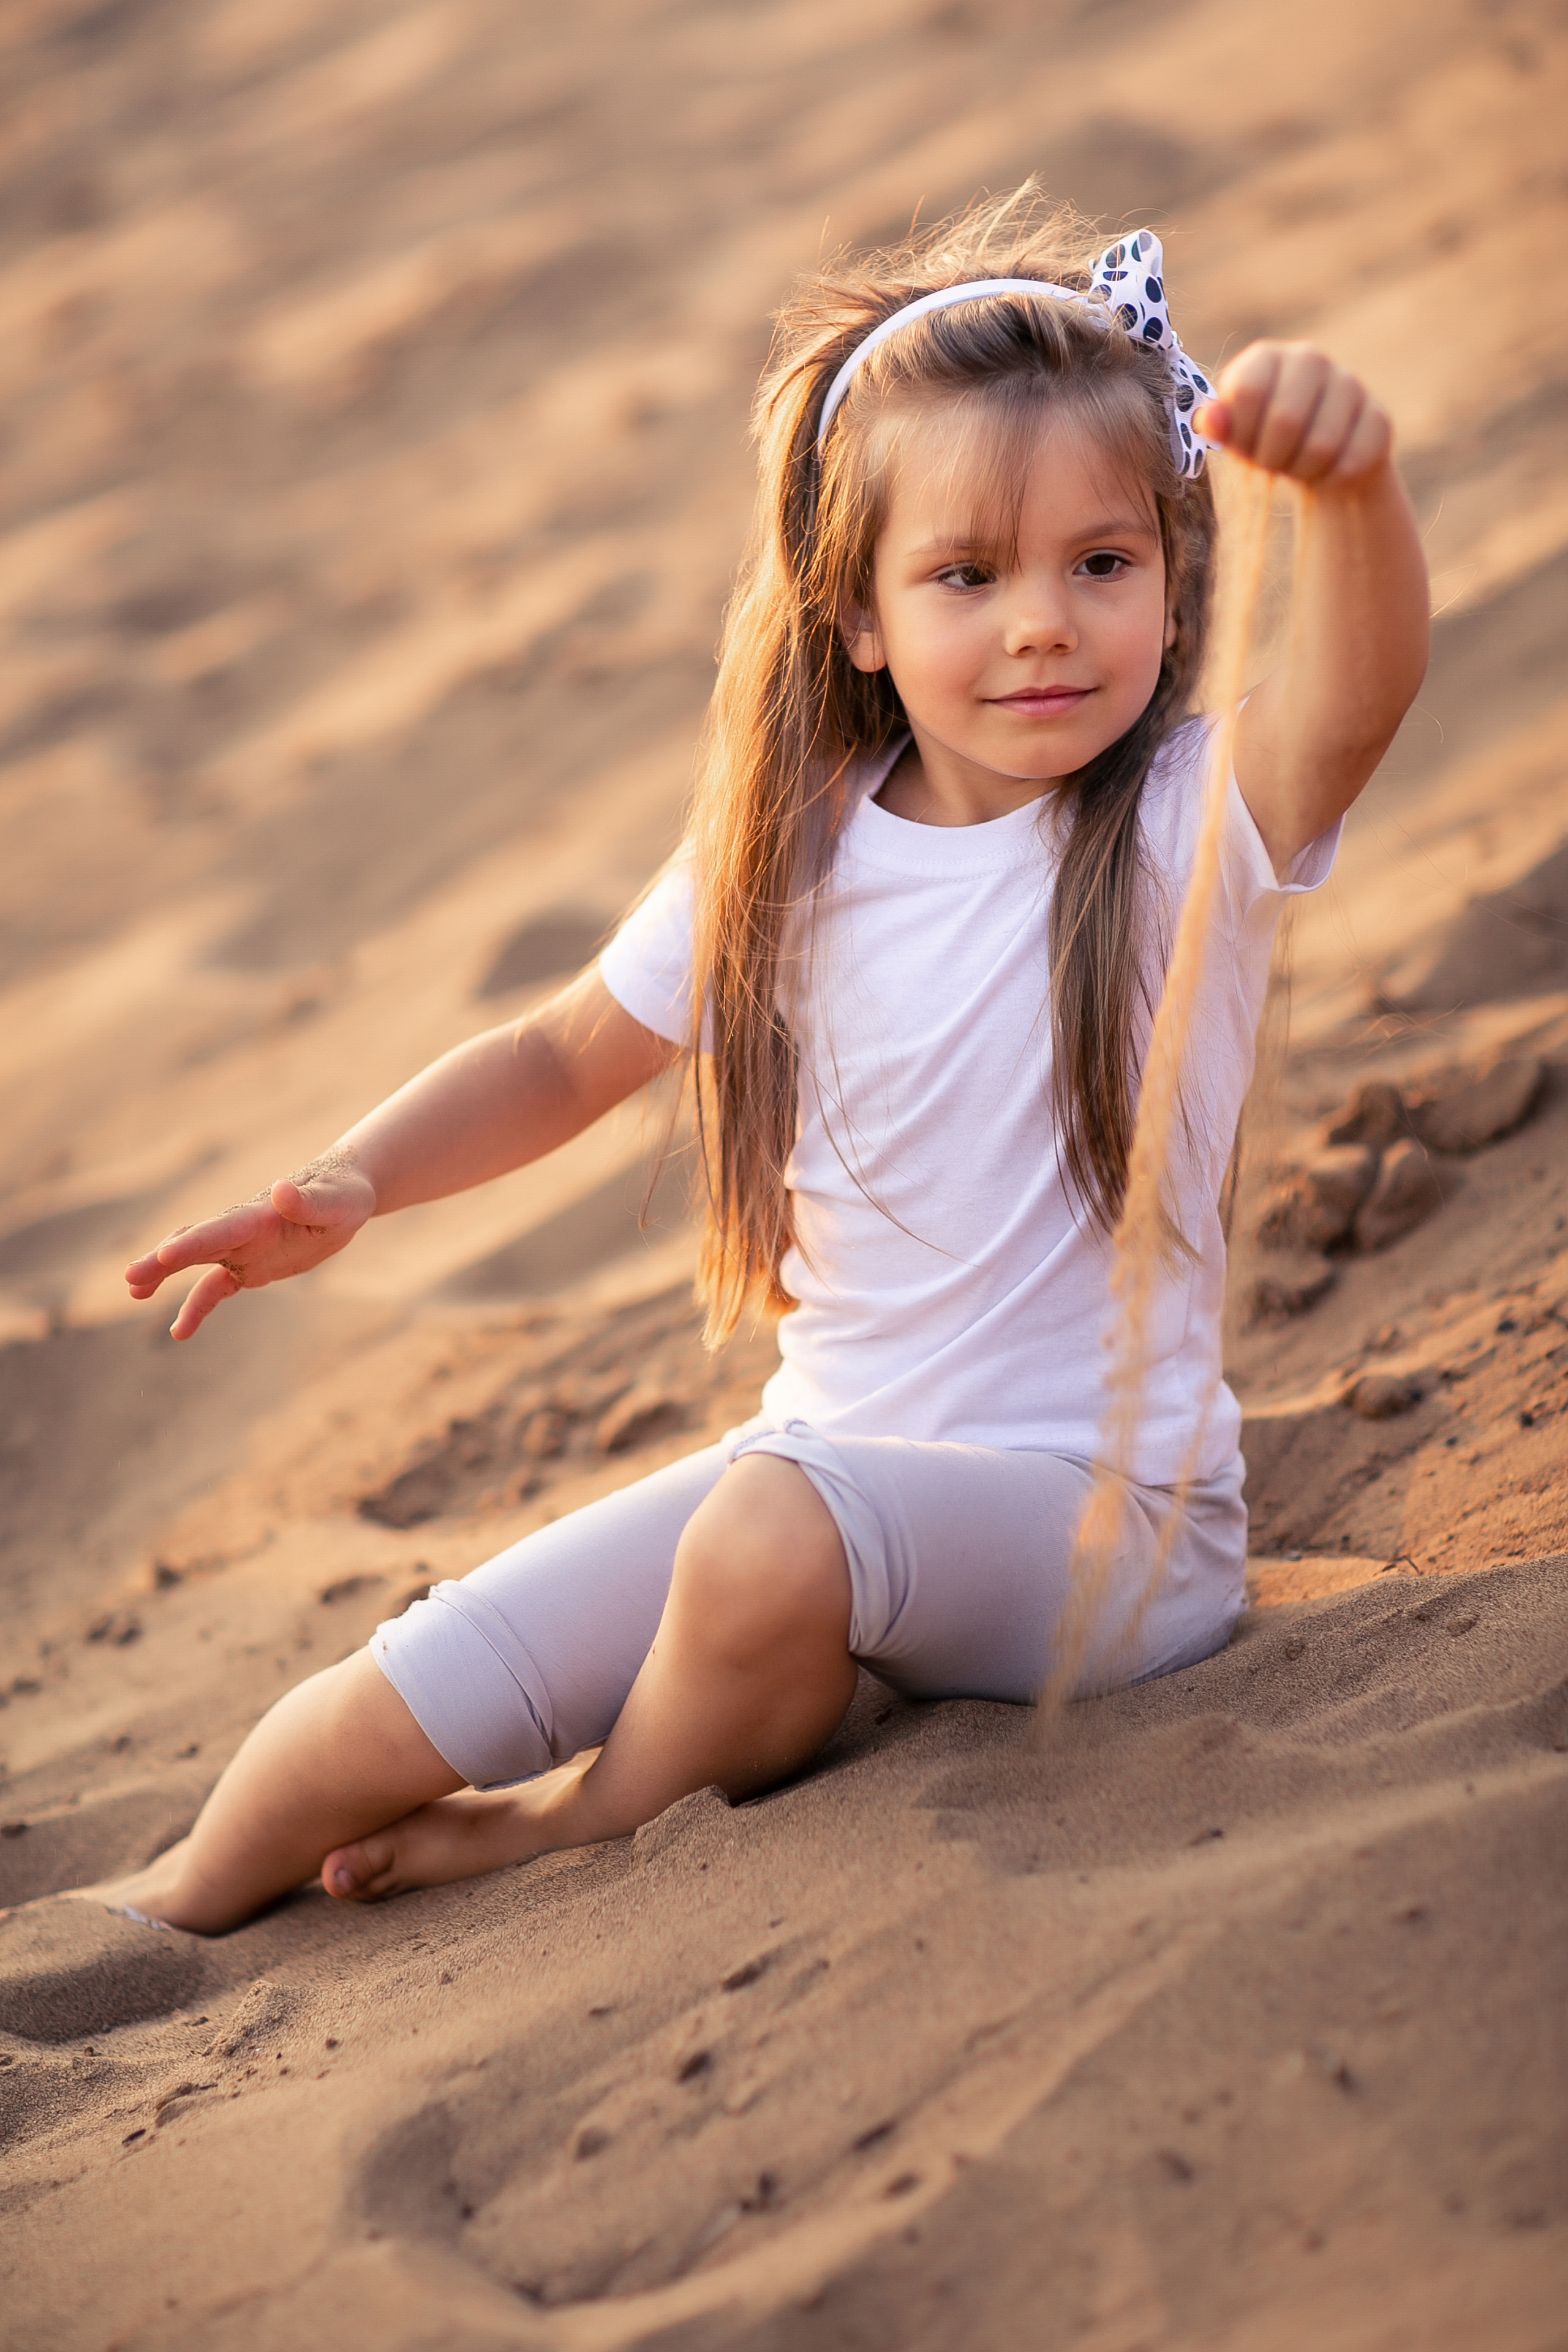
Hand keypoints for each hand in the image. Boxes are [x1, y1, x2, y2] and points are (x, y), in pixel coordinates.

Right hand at [125, 1152, 376, 1339]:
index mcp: (260, 1215)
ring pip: (195, 1262)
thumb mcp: (336, 1202)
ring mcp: (242, 1248)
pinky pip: (214, 1289)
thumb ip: (308, 1201)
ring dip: (164, 1276)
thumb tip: (280, 1190)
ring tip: (134, 1290)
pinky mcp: (248, 1266)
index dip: (194, 1243)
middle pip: (196, 1243)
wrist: (344, 1198)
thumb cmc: (343, 1196)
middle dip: (162, 1260)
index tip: (165, 1255)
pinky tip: (179, 1333)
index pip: (222, 1229)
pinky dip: (196, 1307)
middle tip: (130, 1278)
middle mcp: (243, 1230)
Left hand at [1195, 342, 1391, 484]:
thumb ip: (1218, 426)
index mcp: (1267, 356)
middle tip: (1271, 462)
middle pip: (1285, 420)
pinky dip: (1331, 478)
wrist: (1317, 459)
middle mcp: (1311, 359)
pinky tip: (1326, 468)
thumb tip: (1210, 420)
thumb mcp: (1235, 435)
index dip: (1242, 433)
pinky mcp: (1378, 418)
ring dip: (1301, 470)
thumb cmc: (1264, 440)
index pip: (1248, 392)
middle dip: (1271, 457)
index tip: (1244, 445)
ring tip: (1297, 463)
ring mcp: (1350, 384)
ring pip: (1321, 446)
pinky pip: (1350, 462)